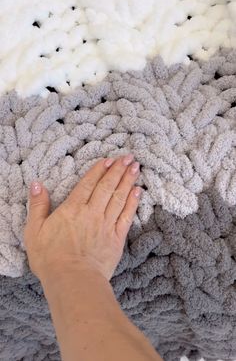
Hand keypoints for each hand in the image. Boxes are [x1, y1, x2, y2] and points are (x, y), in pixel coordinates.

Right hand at [24, 154, 140, 282]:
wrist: (72, 280)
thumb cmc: (50, 257)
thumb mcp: (34, 231)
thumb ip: (37, 206)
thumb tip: (37, 184)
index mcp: (73, 208)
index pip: (88, 183)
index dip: (99, 169)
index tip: (109, 159)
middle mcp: (92, 212)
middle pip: (107, 186)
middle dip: (118, 170)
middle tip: (128, 157)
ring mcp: (106, 224)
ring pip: (119, 197)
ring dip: (128, 181)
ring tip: (136, 167)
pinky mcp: (116, 238)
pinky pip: (127, 216)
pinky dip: (133, 203)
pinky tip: (138, 192)